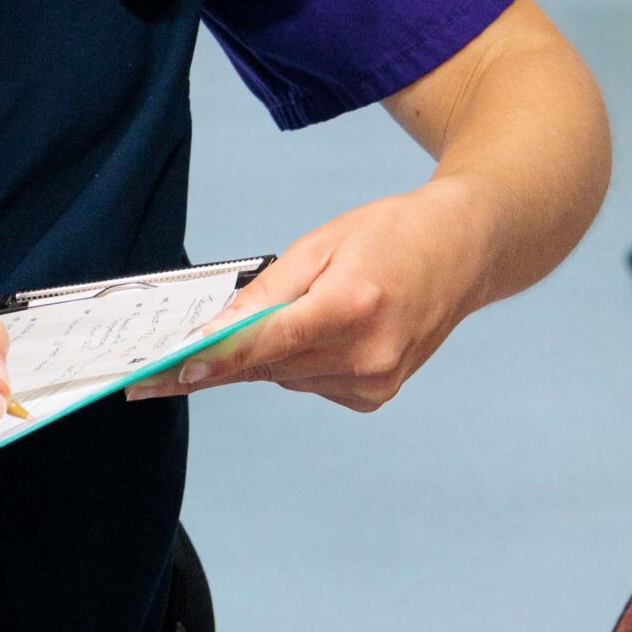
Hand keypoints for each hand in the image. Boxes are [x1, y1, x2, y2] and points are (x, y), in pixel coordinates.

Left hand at [127, 176, 496, 413]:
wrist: (463, 251)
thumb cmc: (392, 235)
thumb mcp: (320, 244)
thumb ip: (266, 293)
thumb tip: (214, 332)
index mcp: (351, 307)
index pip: (264, 345)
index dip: (212, 362)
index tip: (168, 375)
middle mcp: (366, 355)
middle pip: (269, 366)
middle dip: (230, 355)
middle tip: (186, 351)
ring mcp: (376, 382)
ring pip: (286, 377)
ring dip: (273, 352)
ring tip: (307, 308)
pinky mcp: (377, 396)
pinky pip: (311, 383)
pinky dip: (302, 361)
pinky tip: (326, 329)